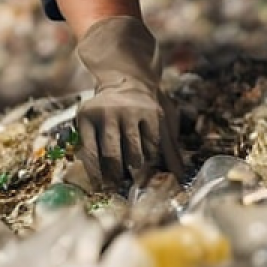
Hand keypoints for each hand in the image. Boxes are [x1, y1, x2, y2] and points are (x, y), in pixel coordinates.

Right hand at [74, 17, 183, 190]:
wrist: (124, 79)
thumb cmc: (147, 108)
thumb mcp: (164, 122)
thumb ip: (171, 149)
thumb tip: (180, 177)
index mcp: (151, 113)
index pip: (153, 148)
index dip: (150, 167)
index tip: (148, 182)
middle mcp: (127, 111)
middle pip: (131, 153)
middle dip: (131, 173)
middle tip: (129, 186)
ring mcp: (105, 113)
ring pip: (110, 153)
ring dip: (114, 173)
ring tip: (115, 184)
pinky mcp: (86, 117)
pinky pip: (89, 149)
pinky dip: (94, 169)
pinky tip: (98, 181)